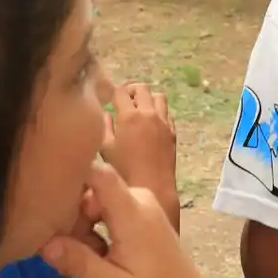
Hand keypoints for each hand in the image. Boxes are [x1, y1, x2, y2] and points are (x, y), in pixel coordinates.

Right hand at [42, 162, 220, 277]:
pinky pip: (112, 209)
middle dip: (74, 213)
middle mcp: (140, 199)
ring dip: (85, 223)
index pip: (98, 171)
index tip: (47, 189)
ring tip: (88, 256)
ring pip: (100, 199)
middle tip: (71, 247)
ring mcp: (145, 207)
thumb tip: (44, 241)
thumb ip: (79, 262)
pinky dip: (98, 226)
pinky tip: (99, 254)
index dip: (71, 170)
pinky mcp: (145, 218)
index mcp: (133, 212)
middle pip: (94, 188)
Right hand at [101, 83, 178, 228]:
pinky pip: (167, 113)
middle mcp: (148, 114)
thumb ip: (105, 126)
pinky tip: (150, 124)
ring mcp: (164, 122)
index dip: (113, 93)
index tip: (108, 100)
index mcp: (129, 116)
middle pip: (142, 88)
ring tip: (138, 110)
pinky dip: (158, 112)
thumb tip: (106, 113)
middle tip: (123, 102)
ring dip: (148, 99)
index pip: (121, 91)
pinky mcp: (173, 132)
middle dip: (131, 91)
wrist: (153, 188)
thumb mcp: (106, 149)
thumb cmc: (124, 172)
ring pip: (158, 97)